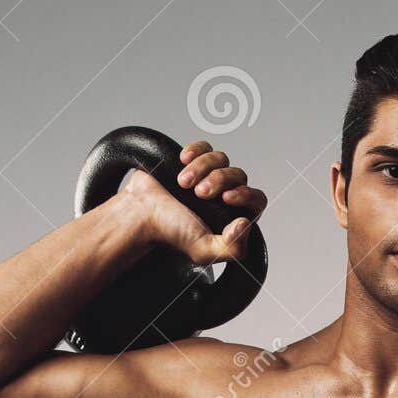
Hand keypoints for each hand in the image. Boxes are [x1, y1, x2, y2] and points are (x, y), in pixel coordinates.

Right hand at [122, 140, 266, 266]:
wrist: (141, 212)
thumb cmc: (170, 232)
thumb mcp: (202, 250)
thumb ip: (231, 248)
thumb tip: (246, 225)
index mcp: (232, 216)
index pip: (256, 200)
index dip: (246, 195)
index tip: (227, 198)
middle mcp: (224, 195)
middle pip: (239, 175)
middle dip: (219, 180)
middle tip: (199, 193)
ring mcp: (209, 175)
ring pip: (222, 159)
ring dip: (203, 167)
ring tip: (183, 182)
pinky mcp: (193, 160)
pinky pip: (205, 147)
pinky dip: (196, 151)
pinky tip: (182, 160)